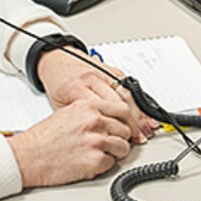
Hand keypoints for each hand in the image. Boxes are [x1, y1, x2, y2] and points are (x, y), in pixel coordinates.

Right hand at [7, 99, 131, 187]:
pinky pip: (112, 164)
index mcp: (88, 106)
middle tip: (108, 144)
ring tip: (97, 154)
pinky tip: (88, 162)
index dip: (128, 121)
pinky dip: (103, 165)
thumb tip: (111, 121)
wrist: (28, 156)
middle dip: (120, 138)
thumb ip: (92, 114)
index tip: (128, 128)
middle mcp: (94, 121)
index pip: (123, 110)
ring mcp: (96, 141)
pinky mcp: (95, 161)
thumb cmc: (43, 138)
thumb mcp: (68, 113)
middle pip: (125, 130)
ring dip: (114, 153)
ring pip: (123, 148)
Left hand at [36, 47, 158, 142]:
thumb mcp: (59, 105)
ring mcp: (102, 72)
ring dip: (139, 113)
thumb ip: (79, 119)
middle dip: (132, 123)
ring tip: (146, 128)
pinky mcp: (109, 69)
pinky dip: (139, 99)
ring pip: (127, 93)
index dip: (116, 128)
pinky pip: (128, 84)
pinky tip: (145, 111)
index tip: (123, 141)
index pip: (102, 112)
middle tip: (139, 137)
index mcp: (76, 88)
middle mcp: (91, 79)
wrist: (54, 59)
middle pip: (118, 102)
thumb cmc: (57, 83)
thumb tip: (96, 137)